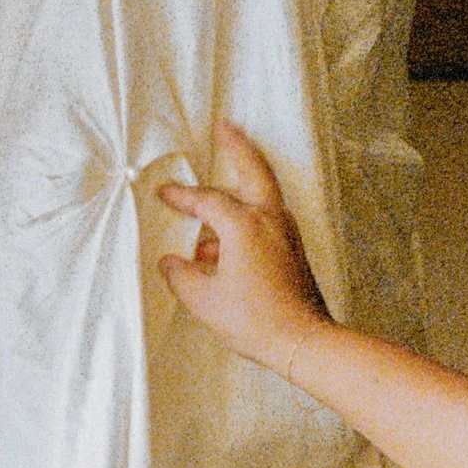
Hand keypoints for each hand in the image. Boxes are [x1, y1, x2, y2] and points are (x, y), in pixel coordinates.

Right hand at [157, 125, 333, 366]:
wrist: (302, 341)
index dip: (182, 196)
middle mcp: (269, 219)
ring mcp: (285, 232)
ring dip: (235, 193)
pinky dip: (243, 219)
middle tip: (224, 127)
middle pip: (252, 169)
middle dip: (236, 146)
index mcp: (245, 224)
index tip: (164, 194)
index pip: (207, 200)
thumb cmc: (257, 320)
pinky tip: (222, 246)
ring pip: (259, 196)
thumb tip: (171, 262)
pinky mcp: (292, 248)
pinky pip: (264, 219)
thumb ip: (180, 275)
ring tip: (206, 211)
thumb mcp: (203, 299)